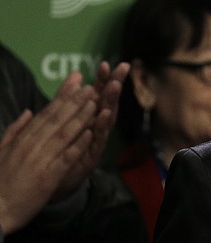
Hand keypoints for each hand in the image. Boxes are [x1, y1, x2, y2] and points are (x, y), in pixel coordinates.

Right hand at [0, 73, 97, 233]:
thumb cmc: (0, 182)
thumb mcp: (2, 151)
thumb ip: (15, 130)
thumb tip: (28, 111)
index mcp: (22, 139)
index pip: (46, 113)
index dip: (63, 97)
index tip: (76, 83)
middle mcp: (31, 145)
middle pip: (57, 119)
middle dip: (75, 101)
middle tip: (91, 86)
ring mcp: (40, 159)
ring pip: (64, 134)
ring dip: (81, 117)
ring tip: (95, 103)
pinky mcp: (48, 176)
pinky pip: (66, 156)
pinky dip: (79, 144)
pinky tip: (92, 133)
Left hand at [56, 61, 128, 197]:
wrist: (57, 179)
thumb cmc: (63, 148)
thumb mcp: (65, 118)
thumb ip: (69, 96)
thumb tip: (77, 74)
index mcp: (88, 115)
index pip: (98, 93)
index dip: (103, 79)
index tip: (106, 63)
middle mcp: (96, 125)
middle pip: (108, 102)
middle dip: (114, 85)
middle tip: (121, 69)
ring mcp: (96, 139)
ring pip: (106, 118)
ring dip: (111, 101)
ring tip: (114, 86)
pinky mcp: (92, 154)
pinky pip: (99, 138)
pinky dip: (102, 126)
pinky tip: (105, 115)